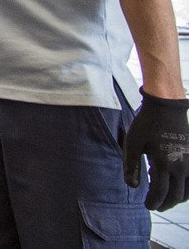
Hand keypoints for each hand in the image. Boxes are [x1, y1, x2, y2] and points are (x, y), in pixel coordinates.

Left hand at [126, 93, 188, 211]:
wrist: (167, 107)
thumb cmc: (147, 124)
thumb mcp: (133, 142)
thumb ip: (131, 165)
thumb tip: (132, 186)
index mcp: (163, 162)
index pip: (160, 192)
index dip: (153, 202)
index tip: (147, 205)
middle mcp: (180, 166)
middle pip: (175, 196)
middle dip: (164, 204)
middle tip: (154, 206)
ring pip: (188, 192)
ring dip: (176, 199)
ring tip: (163, 198)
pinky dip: (186, 190)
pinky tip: (174, 185)